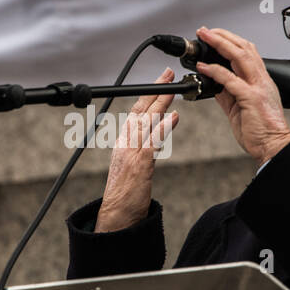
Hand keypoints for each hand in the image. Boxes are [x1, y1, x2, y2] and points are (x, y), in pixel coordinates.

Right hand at [95, 68, 180, 231]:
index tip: (160, 81)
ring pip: (146, 123)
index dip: (148, 95)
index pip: (136, 112)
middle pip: (141, 111)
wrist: (116, 215)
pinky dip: (162, 129)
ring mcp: (131, 154)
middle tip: (168, 74)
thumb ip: (144, 145)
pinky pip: (152, 143)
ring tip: (172, 90)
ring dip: (160, 104)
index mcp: (123, 142)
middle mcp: (125, 144)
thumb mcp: (133, 164)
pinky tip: (173, 118)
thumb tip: (158, 129)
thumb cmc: (126, 193)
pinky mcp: (139, 166)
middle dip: (155, 91)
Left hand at [194, 26, 289, 167]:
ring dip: (220, 44)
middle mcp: (262, 80)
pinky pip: (231, 80)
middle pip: (244, 48)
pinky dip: (216, 71)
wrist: (274, 147)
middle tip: (205, 31)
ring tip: (204, 37)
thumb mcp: (241, 108)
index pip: (247, 52)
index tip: (214, 36)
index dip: (230, 41)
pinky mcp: (251, 99)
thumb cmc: (261, 131)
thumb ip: (228, 94)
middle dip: (223, 36)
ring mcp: (258, 88)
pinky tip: (204, 67)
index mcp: (261, 81)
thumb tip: (213, 83)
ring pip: (240, 57)